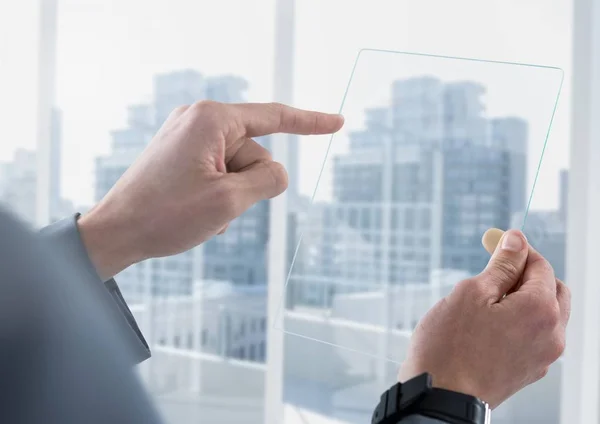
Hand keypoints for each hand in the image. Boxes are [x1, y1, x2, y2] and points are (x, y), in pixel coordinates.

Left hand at [78, 101, 343, 279]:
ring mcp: (189, 136)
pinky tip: (192, 209)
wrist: (116, 232)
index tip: (337, 122)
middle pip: (255, 152)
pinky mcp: (183, 154)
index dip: (310, 123)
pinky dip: (218, 194)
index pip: (275, 117)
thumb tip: (278, 173)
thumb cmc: (165, 215)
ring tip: (199, 210)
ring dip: (231, 195)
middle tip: (214, 204)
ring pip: (238, 168)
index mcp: (212, 119)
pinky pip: (220, 172)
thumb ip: (268, 179)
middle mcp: (200, 119)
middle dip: (248, 184)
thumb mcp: (229, 200)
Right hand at [397, 229, 570, 408]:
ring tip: (487, 300)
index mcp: (541, 310)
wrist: (440, 397)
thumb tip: (516, 241)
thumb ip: (501, 265)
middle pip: (552, 289)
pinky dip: (519, 321)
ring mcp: (543, 356)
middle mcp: (552, 334)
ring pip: (545, 314)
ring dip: (524, 298)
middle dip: (528, 273)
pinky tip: (488, 324)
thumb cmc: (449, 346)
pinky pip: (533, 335)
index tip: (498, 242)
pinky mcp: (529, 371)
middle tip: (496, 268)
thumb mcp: (472, 292)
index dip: (518, 250)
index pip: (541, 266)